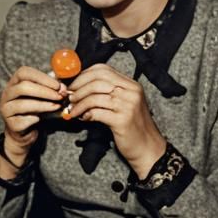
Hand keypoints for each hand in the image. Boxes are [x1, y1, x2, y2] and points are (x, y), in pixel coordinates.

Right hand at [0, 65, 66, 173]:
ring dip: (43, 105)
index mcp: (14, 83)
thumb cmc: (36, 110)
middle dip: (44, 91)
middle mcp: (7, 95)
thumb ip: (52, 89)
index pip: (24, 72)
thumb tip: (62, 87)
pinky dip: (37, 119)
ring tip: (57, 106)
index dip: (42, 77)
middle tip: (60, 96)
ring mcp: (6, 110)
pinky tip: (43, 119)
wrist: (26, 131)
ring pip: (23, 104)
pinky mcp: (11, 124)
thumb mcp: (44, 97)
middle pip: (23, 87)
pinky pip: (25, 120)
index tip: (58, 85)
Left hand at [65, 64, 166, 178]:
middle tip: (69, 97)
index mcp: (131, 84)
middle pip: (97, 80)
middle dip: (78, 88)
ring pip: (94, 96)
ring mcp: (128, 105)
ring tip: (72, 109)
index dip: (84, 75)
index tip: (73, 84)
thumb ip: (107, 93)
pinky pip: (96, 112)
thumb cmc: (132, 126)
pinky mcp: (123, 120)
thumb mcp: (123, 104)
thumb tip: (78, 88)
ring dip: (78, 103)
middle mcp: (131, 92)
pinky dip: (85, 114)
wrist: (148, 147)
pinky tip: (83, 118)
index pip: (103, 70)